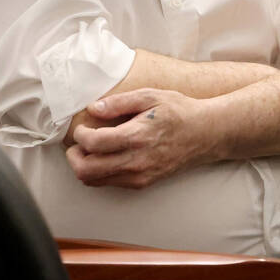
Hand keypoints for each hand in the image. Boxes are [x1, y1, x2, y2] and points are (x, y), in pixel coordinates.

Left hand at [66, 88, 210, 188]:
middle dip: (73, 157)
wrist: (206, 134)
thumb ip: (119, 102)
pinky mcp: (143, 183)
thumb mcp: (150, 96)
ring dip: (84, 167)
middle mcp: (136, 161)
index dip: (80, 136)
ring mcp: (139, 176)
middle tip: (77, 143)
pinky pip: (110, 183)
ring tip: (88, 150)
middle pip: (87, 171)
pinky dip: (99, 172)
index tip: (82, 127)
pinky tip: (105, 157)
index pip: (94, 144)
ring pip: (95, 181)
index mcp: (137, 137)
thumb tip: (93, 108)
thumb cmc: (179, 111)